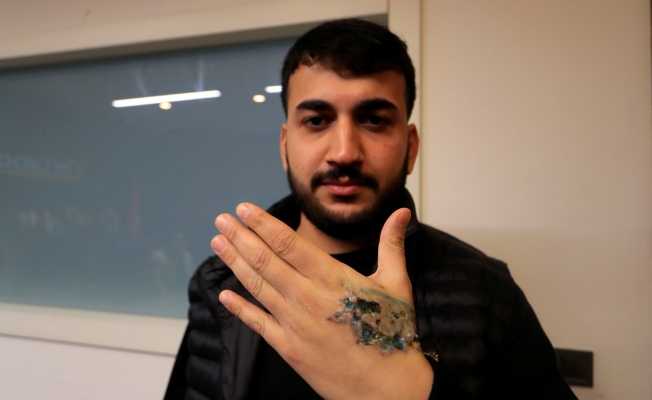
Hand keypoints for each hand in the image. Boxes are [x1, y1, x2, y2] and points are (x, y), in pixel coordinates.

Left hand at [211, 203, 432, 399]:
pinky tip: (224, 295)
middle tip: (221, 219)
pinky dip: (240, 309)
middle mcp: (308, 298)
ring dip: (234, 263)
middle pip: (266, 260)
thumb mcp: (396, 283)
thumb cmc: (392, 332)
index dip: (263, 224)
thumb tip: (402, 213)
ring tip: (217, 242)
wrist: (388, 388)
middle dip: (240, 237)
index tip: (244, 208)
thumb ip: (392, 244)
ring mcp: (295, 324)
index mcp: (332, 278)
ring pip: (257, 287)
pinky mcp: (289, 348)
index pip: (289, 243)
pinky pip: (258, 324)